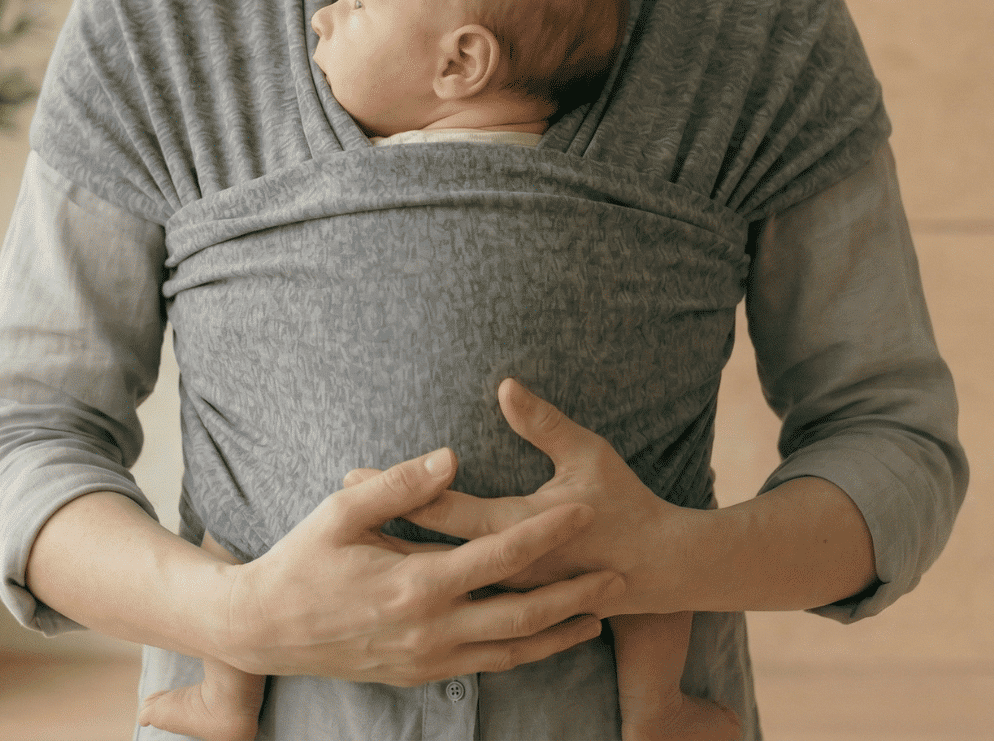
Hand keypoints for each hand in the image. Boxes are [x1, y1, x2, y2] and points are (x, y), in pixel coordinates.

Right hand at [217, 444, 626, 685]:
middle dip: (575, 594)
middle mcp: (429, 629)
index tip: (584, 509)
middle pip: (523, 614)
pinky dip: (523, 654)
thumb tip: (451, 455)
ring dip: (559, 634)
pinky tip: (545, 640)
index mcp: (414, 583)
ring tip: (600, 615)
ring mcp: (427, 659)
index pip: (499, 554)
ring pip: (511, 651)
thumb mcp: (340, 512)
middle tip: (619, 576)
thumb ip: (399, 485)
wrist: (263, 629)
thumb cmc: (300, 561)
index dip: (548, 532)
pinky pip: (486, 667)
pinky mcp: (420, 675)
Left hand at [344, 379, 688, 615]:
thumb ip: (543, 423)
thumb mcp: (588, 454)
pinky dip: (427, 586)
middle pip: (428, 550)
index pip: (444, 511)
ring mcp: (510, 595)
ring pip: (440, 583)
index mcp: (519, 530)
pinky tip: (396, 575)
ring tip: (348, 543)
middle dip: (381, 527)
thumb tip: (504, 386)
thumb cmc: (626, 505)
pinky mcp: (516, 607)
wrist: (660, 569)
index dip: (398, 490)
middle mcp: (507, 570)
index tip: (352, 471)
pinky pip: (460, 600)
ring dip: (398, 562)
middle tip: (333, 505)